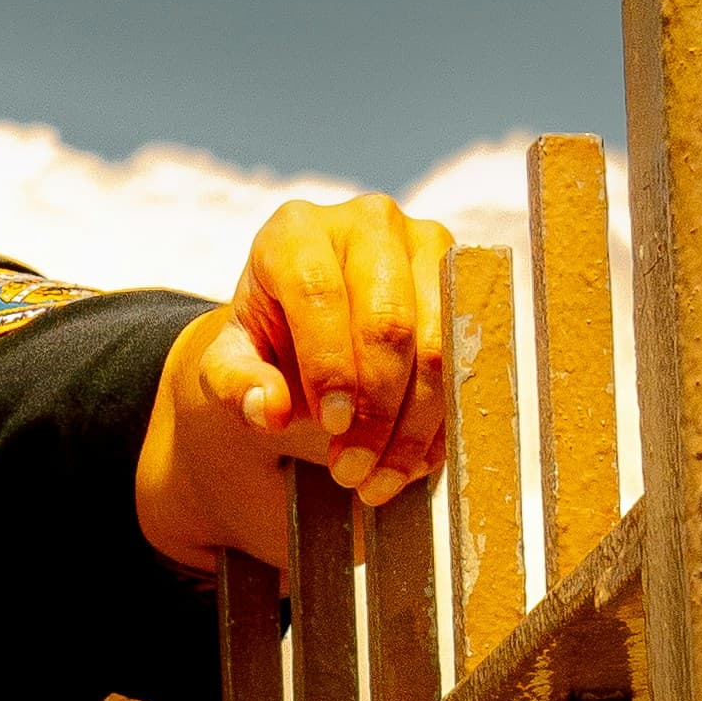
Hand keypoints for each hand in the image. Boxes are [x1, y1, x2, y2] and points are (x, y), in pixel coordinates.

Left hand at [191, 196, 449, 509]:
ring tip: (378, 479)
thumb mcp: (230, 364)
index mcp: (296, 230)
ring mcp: (427, 243)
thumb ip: (236, 385)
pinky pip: (471, 354)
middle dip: (377, 408)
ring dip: (415, 424)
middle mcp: (368, 222)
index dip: (330, 367)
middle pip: (389, 320)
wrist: (313, 325)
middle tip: (353, 470)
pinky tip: (413, 461)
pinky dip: (444, 418)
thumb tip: (269, 409)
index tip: (332, 428)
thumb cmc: (268, 341)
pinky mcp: (465, 277)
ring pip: (440, 341)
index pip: (319, 294)